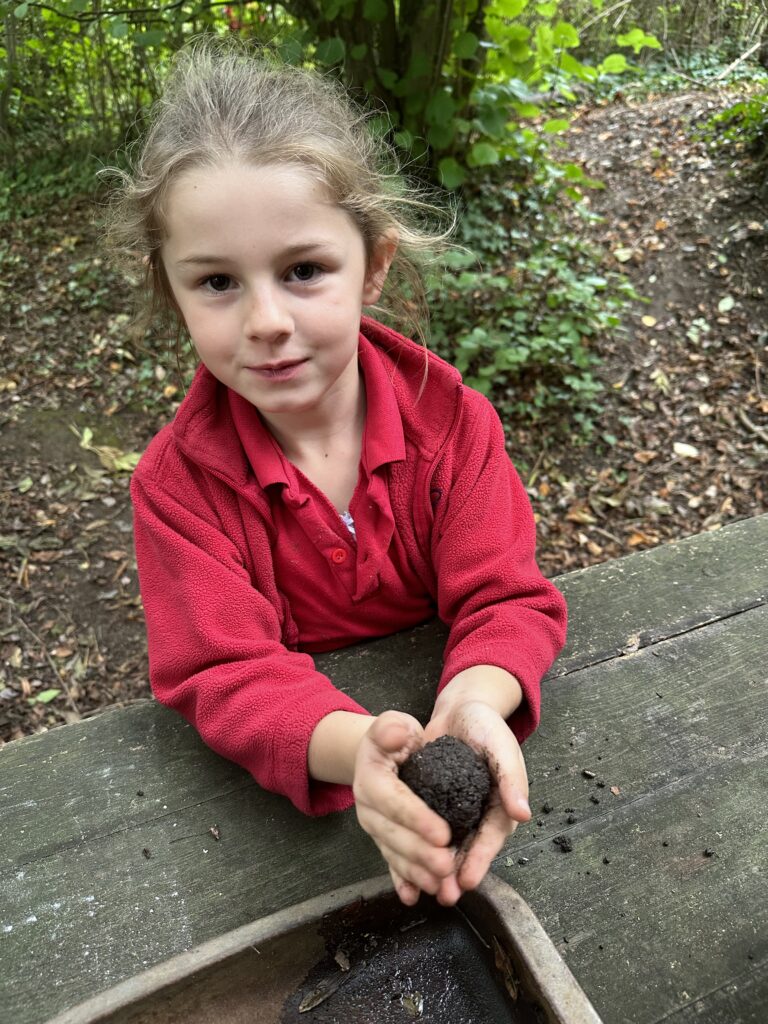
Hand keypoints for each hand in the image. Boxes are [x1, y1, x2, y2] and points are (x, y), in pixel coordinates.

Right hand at [353, 710, 455, 905]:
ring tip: (440, 885)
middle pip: (392, 834)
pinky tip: (414, 896)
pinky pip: (392, 863)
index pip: (393, 800)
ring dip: (416, 872)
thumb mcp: (392, 724)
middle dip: (420, 854)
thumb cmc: (393, 738)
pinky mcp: (384, 840)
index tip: (442, 832)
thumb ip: (392, 728)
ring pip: (394, 854)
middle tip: (446, 866)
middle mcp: (367, 808)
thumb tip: (397, 734)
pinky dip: (403, 880)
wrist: (381, 755)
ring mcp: (375, 827)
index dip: (416, 818)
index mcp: (369, 778)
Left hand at [424, 699, 530, 904]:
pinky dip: (419, 850)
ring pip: (448, 846)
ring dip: (438, 869)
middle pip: (469, 849)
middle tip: (445, 896)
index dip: (480, 859)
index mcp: (501, 804)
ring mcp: (457, 812)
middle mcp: (480, 813)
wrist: (460, 710)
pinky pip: (428, 832)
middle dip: (458, 874)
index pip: (491, 837)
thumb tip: (523, 813)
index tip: (467, 880)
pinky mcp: (435, 806)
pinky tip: (406, 870)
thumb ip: (511, 778)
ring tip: (426, 891)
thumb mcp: (501, 747)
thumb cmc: (486, 726)